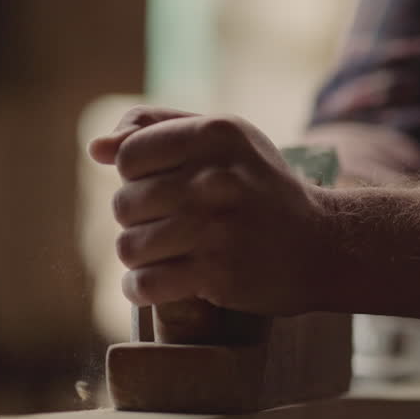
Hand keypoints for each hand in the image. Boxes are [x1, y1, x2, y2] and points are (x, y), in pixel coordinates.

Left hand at [88, 106, 330, 315]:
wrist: (324, 245)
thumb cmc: (264, 189)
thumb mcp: (225, 141)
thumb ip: (159, 128)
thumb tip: (95, 147)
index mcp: (217, 134)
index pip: (129, 154)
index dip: (137, 175)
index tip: (163, 187)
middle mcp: (216, 177)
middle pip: (124, 203)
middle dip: (138, 219)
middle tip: (170, 225)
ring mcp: (216, 227)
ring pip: (128, 246)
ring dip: (140, 256)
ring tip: (166, 254)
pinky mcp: (217, 272)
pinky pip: (145, 284)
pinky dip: (141, 289)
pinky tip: (160, 282)